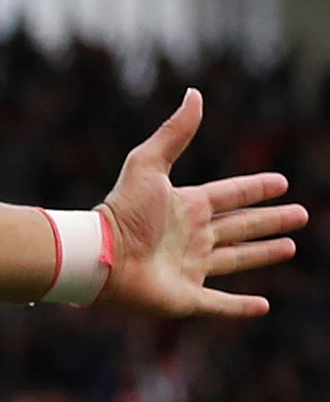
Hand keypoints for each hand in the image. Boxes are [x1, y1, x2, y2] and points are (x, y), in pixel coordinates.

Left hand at [98, 88, 307, 316]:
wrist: (101, 256)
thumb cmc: (123, 211)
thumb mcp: (149, 165)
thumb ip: (174, 133)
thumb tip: (194, 94)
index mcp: (186, 206)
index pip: (230, 194)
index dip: (255, 189)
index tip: (281, 182)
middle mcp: (191, 236)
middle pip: (240, 226)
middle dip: (269, 221)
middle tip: (301, 215)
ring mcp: (190, 267)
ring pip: (236, 260)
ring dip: (263, 254)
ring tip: (290, 247)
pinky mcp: (186, 297)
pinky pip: (219, 304)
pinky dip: (241, 307)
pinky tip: (263, 306)